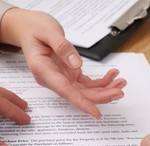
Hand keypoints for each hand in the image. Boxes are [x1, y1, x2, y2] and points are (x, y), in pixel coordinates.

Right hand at [0, 8, 126, 118]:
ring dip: (104, 89)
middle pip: (78, 94)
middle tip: (119, 91)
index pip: (64, 90)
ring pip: (85, 91)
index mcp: (43, 70)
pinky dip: (101, 81)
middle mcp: (52, 78)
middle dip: (100, 95)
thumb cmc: (35, 30)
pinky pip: (86, 83)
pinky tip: (112, 75)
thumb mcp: (49, 31)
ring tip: (120, 82)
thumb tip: (76, 64)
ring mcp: (61, 78)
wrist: (28, 29)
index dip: (81, 103)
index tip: (95, 113)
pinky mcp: (68, 74)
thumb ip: (62, 47)